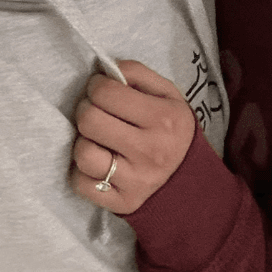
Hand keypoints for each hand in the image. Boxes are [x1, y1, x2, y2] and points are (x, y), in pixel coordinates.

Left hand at [71, 59, 196, 214]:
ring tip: (97, 139)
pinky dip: (82, 172)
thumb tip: (104, 68)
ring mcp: (135, 180)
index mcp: (163, 118)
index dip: (96, 86)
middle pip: (89, 120)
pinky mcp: (121, 202)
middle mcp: (150, 150)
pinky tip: (98, 162)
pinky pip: (80, 183)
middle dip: (86, 110)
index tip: (101, 90)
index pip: (106, 93)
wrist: (191, 180)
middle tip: (95, 111)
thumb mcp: (168, 94)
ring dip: (84, 141)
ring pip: (83, 154)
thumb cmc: (171, 129)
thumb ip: (137, 73)